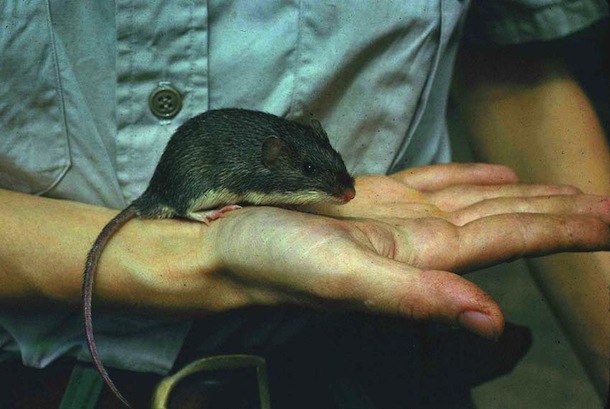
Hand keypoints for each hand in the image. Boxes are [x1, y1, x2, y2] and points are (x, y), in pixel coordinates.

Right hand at [193, 163, 609, 339]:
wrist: (224, 246)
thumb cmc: (273, 262)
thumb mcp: (343, 278)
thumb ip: (415, 298)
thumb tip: (491, 320)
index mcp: (418, 260)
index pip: (505, 240)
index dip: (560, 230)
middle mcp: (416, 242)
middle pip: (501, 222)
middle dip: (557, 214)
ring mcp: (397, 220)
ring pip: (473, 201)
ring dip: (522, 195)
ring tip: (566, 191)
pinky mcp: (372, 201)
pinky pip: (433, 185)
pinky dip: (468, 176)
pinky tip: (496, 174)